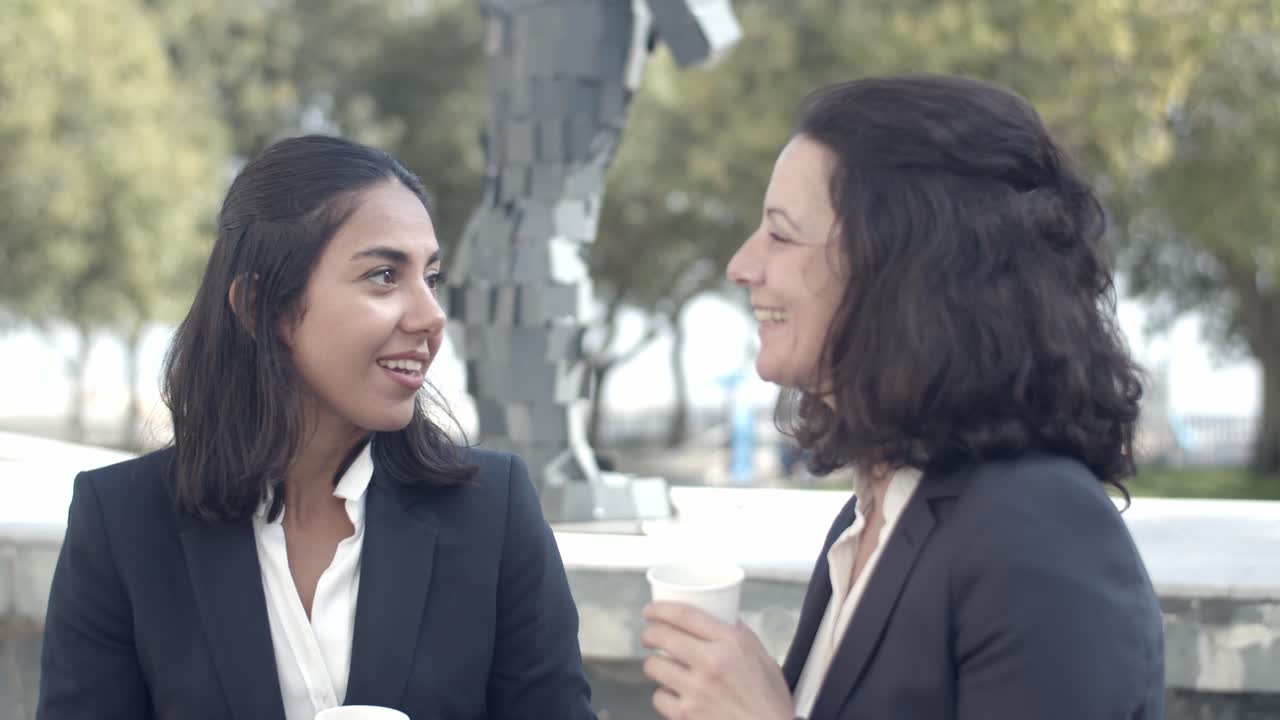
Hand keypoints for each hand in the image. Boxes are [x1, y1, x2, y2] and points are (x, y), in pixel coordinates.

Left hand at [640, 601, 793, 719]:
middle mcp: (711, 663)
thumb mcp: (764, 658)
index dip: (660, 609)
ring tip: (661, 666)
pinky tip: (673, 694)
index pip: (685, 615)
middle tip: (649, 637)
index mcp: (732, 643)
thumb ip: (741, 635)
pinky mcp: (686, 714)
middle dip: (649, 634)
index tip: (652, 610)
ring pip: (654, 666)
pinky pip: (659, 697)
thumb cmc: (770, 703)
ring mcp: (696, 690)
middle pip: (662, 636)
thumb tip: (722, 615)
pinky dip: (663, 694)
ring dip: (654, 664)